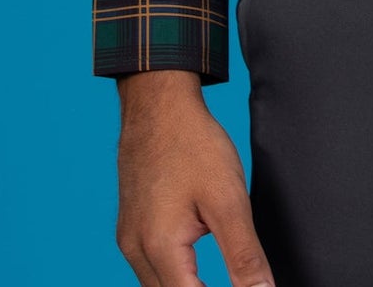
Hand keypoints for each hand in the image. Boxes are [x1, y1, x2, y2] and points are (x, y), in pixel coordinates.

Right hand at [114, 70, 275, 286]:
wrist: (158, 103)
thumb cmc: (193, 144)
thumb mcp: (228, 199)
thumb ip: (244, 255)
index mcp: (159, 248)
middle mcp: (135, 251)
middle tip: (240, 283)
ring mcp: (129, 240)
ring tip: (222, 279)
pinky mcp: (130, 228)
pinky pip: (150, 269)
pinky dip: (175, 277)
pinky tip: (195, 271)